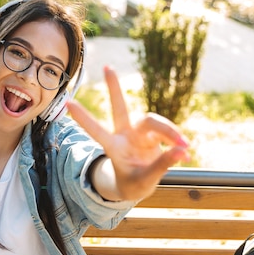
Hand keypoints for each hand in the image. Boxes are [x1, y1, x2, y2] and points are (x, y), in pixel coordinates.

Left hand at [66, 66, 189, 200]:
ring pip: (154, 121)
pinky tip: (185, 155)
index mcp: (114, 148)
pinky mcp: (153, 136)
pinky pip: (169, 134)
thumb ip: (161, 165)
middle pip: (120, 108)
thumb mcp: (144, 181)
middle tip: (107, 68)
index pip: (97, 130)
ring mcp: (139, 134)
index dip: (84, 118)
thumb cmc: (133, 185)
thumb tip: (181, 150)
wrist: (138, 186)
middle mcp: (125, 136)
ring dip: (170, 131)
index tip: (67, 102)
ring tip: (184, 146)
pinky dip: (178, 144)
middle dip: (114, 88)